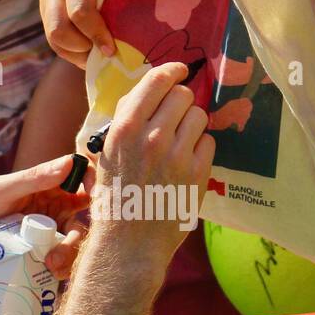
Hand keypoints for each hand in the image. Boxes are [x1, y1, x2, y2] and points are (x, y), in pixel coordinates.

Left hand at [0, 155, 93, 280]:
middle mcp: (57, 208)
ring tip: (51, 263)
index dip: (96, 181)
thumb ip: (32, 178)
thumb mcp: (1, 192)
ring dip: (71, 251)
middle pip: (87, 213)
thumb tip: (69, 164)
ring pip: (78, 239)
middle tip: (69, 241)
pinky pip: (68, 261)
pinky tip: (51, 271)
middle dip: (83, 228)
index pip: (82, 176)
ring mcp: (55, 234)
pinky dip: (65, 267)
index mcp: (48, 186)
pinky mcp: (50, 257)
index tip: (96, 195)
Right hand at [38, 0, 122, 66]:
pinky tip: (86, 52)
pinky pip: (53, 39)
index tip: (111, 49)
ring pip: (53, 39)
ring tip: (94, 57)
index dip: (96, 34)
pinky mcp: (44, 11)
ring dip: (74, 54)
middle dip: (80, 48)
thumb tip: (128, 36)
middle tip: (101, 53)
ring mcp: (45, 2)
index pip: (80, 12)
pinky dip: (69, 50)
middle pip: (58, 30)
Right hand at [93, 62, 215, 257]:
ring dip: (191, 126)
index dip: (172, 72)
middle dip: (180, 103)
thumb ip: (124, 122)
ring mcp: (177, 154)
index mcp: (124, 129)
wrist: (128, 242)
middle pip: (182, 95)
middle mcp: (151, 137)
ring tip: (178, 144)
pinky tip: (185, 164)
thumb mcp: (106, 155)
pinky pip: (208, 142)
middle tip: (173, 119)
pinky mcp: (197, 172)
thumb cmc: (113, 199)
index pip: (157, 81)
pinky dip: (199, 149)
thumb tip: (146, 92)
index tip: (179, 72)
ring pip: (198, 116)